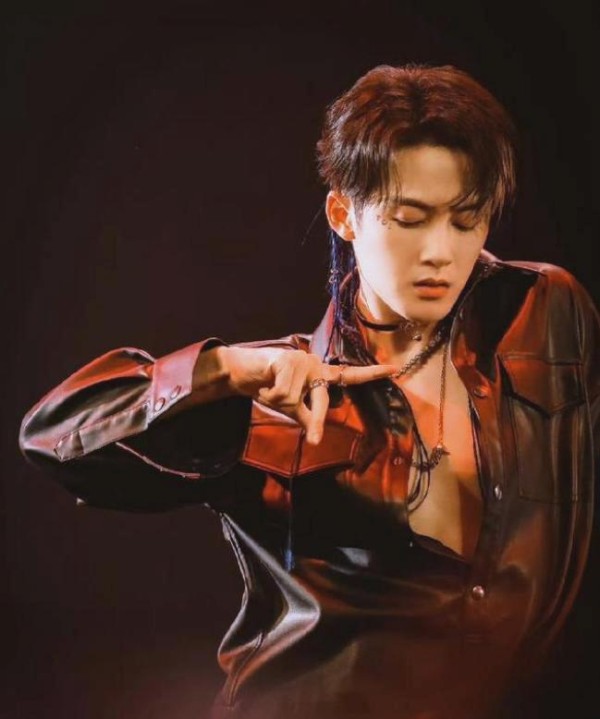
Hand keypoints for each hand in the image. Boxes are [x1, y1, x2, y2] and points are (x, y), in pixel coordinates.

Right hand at [217, 346, 395, 444]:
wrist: (244, 371)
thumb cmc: (270, 387)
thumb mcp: (291, 406)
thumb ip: (307, 415)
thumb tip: (316, 436)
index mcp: (321, 375)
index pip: (350, 376)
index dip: (372, 373)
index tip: (396, 369)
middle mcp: (316, 364)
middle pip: (321, 402)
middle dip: (313, 421)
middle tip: (313, 440)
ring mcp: (303, 361)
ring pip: (294, 401)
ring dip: (276, 400)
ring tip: (270, 388)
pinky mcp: (288, 360)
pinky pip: (282, 394)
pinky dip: (269, 395)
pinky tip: (265, 384)